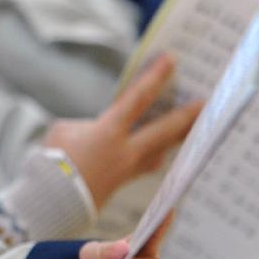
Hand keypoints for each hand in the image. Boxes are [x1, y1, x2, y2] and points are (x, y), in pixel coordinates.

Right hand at [44, 54, 201, 208]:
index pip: (138, 98)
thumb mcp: (66, 130)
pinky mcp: (123, 182)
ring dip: (177, 138)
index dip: (155, 77)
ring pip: (161, 150)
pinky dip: (156, 154)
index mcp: (109, 132)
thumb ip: (89, 125)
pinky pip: (147, 164)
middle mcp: (125, 151)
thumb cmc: (53, 159)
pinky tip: (161, 151)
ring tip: (192, 128)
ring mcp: (127, 169)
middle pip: (165, 130)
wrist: (52, 199)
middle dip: (186, 116)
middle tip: (207, 104)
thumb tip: (103, 129)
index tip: (172, 59)